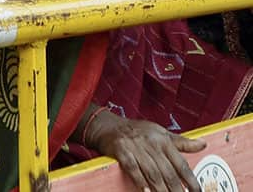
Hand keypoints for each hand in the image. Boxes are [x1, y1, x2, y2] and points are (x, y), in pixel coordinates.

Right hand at [89, 111, 203, 191]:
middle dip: (177, 190)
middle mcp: (152, 144)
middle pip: (168, 173)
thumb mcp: (161, 133)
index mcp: (164, 141)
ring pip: (152, 173)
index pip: (181, 164)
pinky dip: (139, 181)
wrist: (109, 126)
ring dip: (161, 190)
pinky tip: (145, 191)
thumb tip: (203, 144)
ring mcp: (136, 148)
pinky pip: (132, 169)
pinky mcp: (121, 151)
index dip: (191, 181)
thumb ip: (182, 142)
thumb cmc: (137, 131)